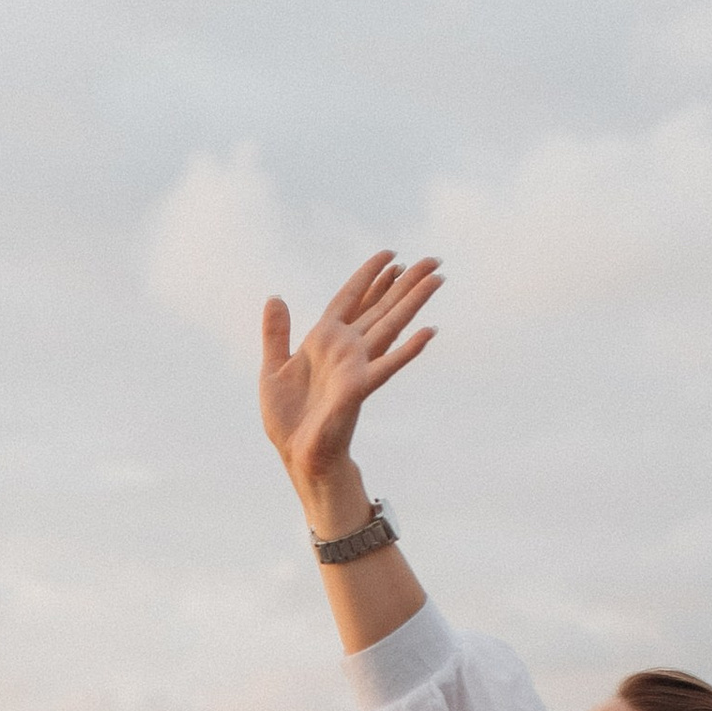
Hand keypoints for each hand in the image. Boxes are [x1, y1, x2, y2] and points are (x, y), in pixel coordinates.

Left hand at [260, 251, 441, 520]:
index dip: (369, 276)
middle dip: (406, 283)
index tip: (391, 255)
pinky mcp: (360, 388)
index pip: (350, 298)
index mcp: (324, 340)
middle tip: (433, 259)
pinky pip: (388, 365)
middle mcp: (347, 348)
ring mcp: (357, 366)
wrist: (297, 455)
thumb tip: (275, 297)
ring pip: (391, 326)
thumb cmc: (289, 419)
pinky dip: (408, 349)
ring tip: (438, 280)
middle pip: (381, 307)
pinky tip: (429, 332)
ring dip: (414, 303)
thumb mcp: (274, 368)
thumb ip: (276, 333)